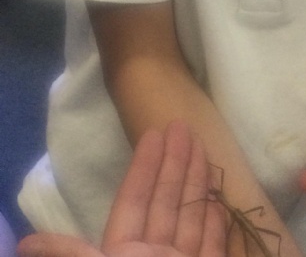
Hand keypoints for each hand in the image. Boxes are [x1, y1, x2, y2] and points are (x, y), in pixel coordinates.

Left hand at [18, 121, 225, 256]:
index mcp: (125, 255)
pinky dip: (214, 223)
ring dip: (197, 182)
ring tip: (203, 149)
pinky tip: (215, 199)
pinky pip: (212, 246)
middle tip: (184, 127)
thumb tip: (24, 244)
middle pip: (167, 199)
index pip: (136, 199)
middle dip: (176, 163)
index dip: (145, 166)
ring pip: (191, 215)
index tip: (156, 133)